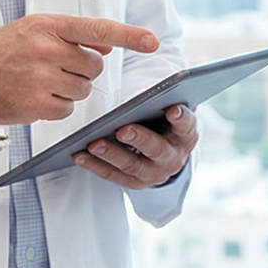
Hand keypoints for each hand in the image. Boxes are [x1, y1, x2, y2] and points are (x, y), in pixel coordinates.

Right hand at [0, 13, 158, 125]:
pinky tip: (35, 97)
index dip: (129, 35)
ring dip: (68, 90)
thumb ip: (70, 34)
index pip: (98, 29)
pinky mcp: (35, 104)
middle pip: (94, 67)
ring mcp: (40, 77)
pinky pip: (67, 110)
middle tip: (55, 69)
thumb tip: (106, 43)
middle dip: (81, 71)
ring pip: (82, 90)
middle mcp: (45, 49)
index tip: (151, 41)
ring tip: (40, 82)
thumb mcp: (32, 30)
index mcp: (48, 26)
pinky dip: (56, 107)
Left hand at [73, 103, 197, 190]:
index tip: (173, 110)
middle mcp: (173, 157)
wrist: (166, 154)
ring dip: (111, 154)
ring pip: (132, 165)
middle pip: (156, 149)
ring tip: (93, 143)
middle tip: (122, 130)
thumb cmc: (165, 124)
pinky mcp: (135, 182)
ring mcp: (154, 173)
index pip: (187, 125)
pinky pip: (113, 175)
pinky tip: (80, 155)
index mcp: (186, 135)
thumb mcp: (171, 111)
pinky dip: (95, 165)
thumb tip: (155, 84)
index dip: (181, 118)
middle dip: (139, 139)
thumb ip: (166, 98)